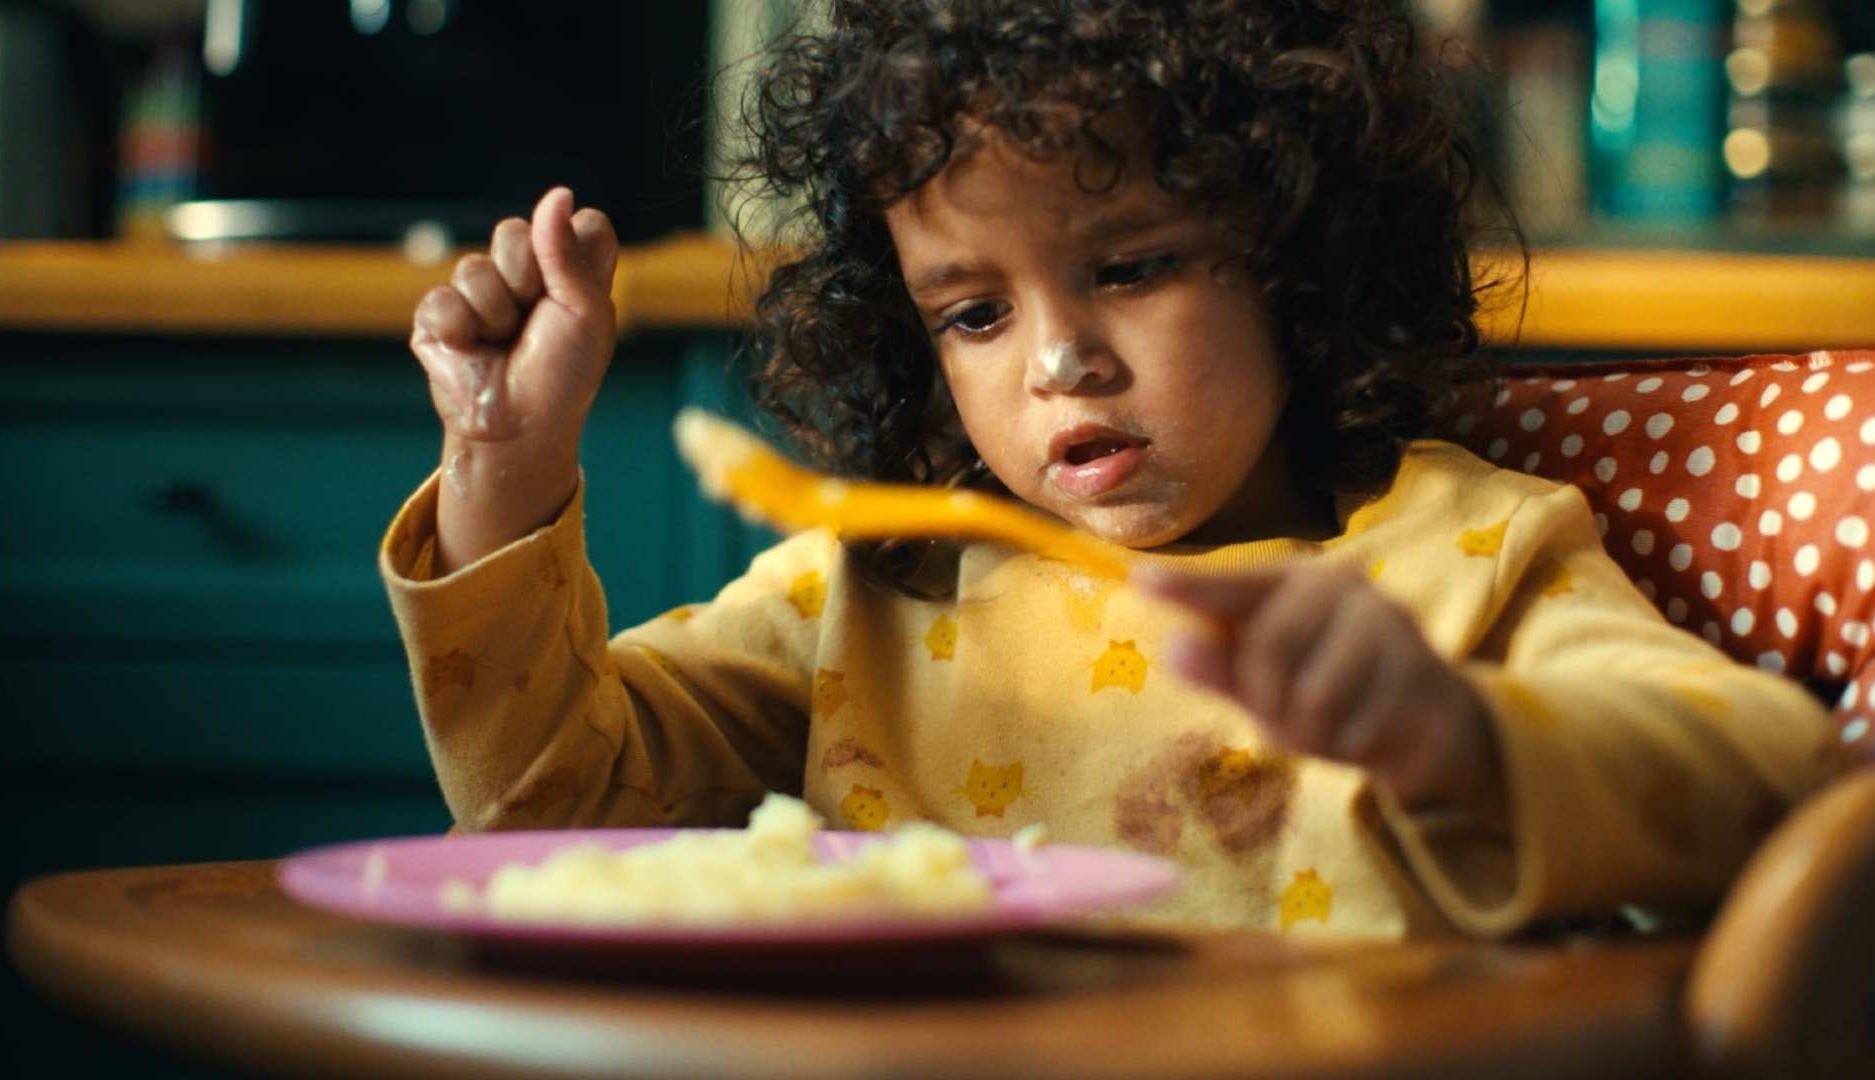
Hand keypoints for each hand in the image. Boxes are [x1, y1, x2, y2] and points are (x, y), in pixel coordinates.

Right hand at [410, 187, 618, 572]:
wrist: (521, 425)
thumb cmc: (563, 374)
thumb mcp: (585, 312)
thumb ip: (568, 252)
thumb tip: (558, 194)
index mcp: (567, 268)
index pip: (578, 221)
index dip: (575, 249)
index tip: (577, 290)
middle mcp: (522, 272)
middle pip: (516, 231)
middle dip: (528, 280)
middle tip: (534, 321)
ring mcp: (476, 291)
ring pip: (476, 267)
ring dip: (497, 314)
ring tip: (504, 342)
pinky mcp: (438, 315)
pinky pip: (443, 299)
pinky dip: (462, 330)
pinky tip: (473, 351)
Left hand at [1134, 562, 1505, 821]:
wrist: (1432, 719)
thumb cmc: (1330, 691)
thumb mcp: (1266, 684)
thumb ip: (1222, 668)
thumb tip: (1175, 646)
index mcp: (1295, 580)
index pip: (1232, 587)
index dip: (1190, 587)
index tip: (1142, 580)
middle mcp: (1345, 588)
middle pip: (1269, 648)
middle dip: (1267, 701)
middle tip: (1285, 719)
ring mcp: (1390, 626)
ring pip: (1315, 699)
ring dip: (1310, 735)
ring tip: (1329, 728)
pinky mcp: (1422, 674)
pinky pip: (1357, 731)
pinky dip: (1351, 750)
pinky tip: (1368, 735)